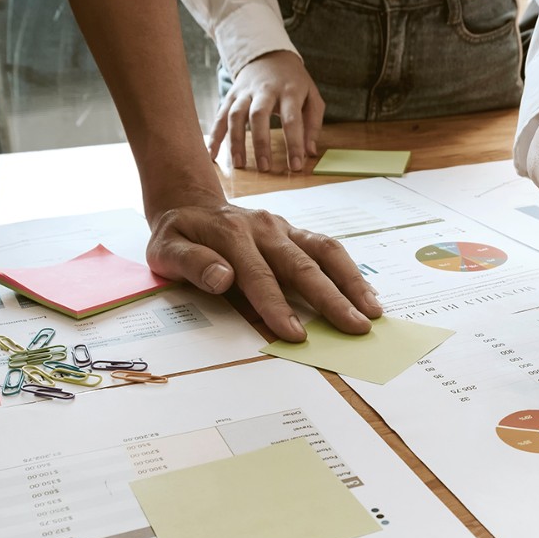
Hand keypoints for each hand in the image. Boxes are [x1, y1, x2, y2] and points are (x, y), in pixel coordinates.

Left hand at [145, 193, 381, 341]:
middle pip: (303, 265)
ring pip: (326, 252)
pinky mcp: (296, 233)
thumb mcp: (166, 248)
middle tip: (354, 327)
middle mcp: (265, 228)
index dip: (276, 306)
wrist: (191, 203)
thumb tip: (221, 278)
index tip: (295, 335)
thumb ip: (192, 263)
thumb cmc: (178, 235)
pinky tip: (365, 294)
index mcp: (232, 234)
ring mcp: (284, 228)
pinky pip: (328, 249)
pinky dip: (349, 271)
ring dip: (352, 282)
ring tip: (373, 311)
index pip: (258, 276)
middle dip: (331, 299)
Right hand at [209, 51, 323, 172]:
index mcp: (289, 91)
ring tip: (239, 164)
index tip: (296, 166)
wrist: (269, 54)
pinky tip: (212, 154)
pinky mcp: (231, 95)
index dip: (294, 144)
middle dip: (260, 142)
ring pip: (236, 115)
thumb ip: (313, 123)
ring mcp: (245, 92)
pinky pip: (220, 116)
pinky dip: (214, 135)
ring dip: (235, 141)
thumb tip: (310, 152)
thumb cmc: (294, 82)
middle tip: (264, 168)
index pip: (292, 120)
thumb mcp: (312, 96)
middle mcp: (265, 90)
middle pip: (259, 115)